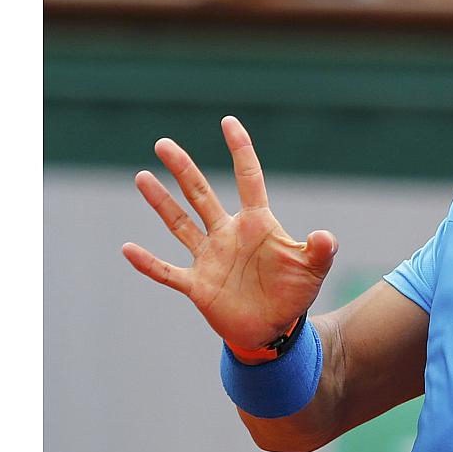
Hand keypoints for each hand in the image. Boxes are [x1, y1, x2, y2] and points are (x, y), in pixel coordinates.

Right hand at [121, 116, 337, 349]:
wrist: (275, 329)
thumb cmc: (294, 293)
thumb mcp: (314, 269)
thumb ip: (321, 250)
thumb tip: (324, 236)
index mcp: (257, 224)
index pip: (248, 178)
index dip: (240, 150)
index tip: (228, 122)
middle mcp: (228, 234)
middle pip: (202, 194)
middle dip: (184, 169)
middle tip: (164, 143)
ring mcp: (210, 258)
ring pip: (180, 224)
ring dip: (161, 202)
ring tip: (142, 176)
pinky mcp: (197, 285)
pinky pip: (167, 271)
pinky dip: (148, 263)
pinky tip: (128, 249)